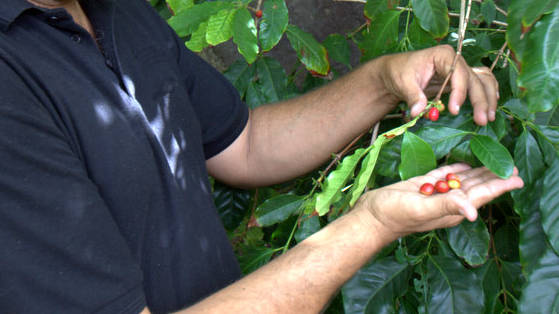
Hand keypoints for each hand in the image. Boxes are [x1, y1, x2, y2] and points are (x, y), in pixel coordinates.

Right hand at [356, 163, 522, 240]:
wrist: (370, 216)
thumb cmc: (394, 215)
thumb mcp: (421, 209)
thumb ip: (446, 206)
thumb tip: (473, 211)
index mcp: (451, 209)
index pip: (482, 196)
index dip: (500, 186)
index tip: (517, 178)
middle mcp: (447, 202)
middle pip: (477, 187)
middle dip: (494, 177)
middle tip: (512, 166)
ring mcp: (434, 194)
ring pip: (462, 180)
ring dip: (479, 171)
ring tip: (494, 162)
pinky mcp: (422, 186)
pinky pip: (444, 176)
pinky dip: (456, 169)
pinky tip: (464, 163)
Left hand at [378, 45, 498, 124]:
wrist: (395, 72)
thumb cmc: (399, 72)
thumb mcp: (403, 82)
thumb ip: (413, 96)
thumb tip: (417, 112)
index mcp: (443, 55)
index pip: (458, 73)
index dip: (459, 92)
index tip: (454, 110)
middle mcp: (456, 61)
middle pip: (475, 79)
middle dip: (480, 100)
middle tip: (482, 120)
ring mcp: (459, 70)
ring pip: (482, 81)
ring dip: (488, 99)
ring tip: (488, 118)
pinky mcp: (459, 81)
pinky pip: (478, 85)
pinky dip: (486, 95)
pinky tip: (489, 108)